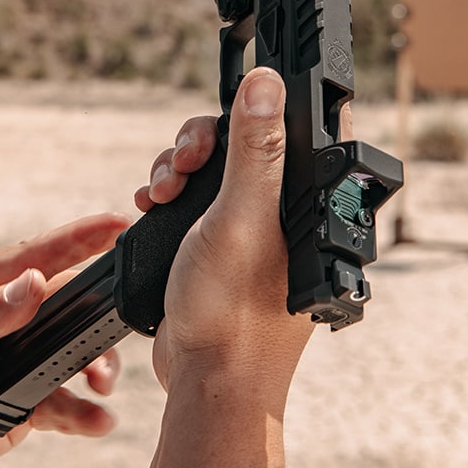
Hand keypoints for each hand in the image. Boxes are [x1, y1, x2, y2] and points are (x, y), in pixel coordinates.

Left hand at [0, 212, 130, 467]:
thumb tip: (34, 282)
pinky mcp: (16, 405)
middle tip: (119, 322)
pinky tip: (96, 419)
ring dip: (91, 364)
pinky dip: (81, 410)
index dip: (76, 237)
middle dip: (94, 313)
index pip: (29, 257)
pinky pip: (59, 400)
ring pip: (66, 352)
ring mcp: (8, 363)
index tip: (117, 221)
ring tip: (100, 384)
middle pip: (60, 303)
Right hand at [147, 67, 311, 393]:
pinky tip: (152, 205)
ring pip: (218, 167)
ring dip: (181, 167)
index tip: (238, 92)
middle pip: (249, 140)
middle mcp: (291, 212)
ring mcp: (256, 230)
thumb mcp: (243, 219)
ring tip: (162, 191)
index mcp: (315, 202)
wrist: (206, 383)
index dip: (272, 102)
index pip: (305, 127)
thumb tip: (268, 85)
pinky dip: (173, 194)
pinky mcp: (225, 247)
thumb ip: (256, 150)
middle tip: (186, 161)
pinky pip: (198, 199)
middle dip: (204, 141)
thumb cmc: (236, 315)